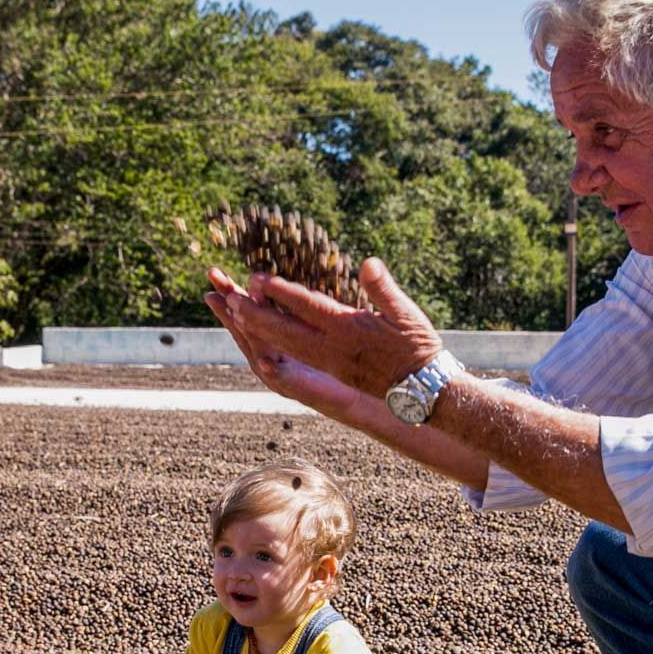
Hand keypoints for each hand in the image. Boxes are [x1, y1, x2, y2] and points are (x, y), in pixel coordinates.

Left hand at [205, 258, 443, 398]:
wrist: (424, 390)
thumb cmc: (418, 348)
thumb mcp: (407, 314)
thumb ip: (383, 289)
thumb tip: (368, 263)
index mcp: (349, 330)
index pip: (306, 308)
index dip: (279, 292)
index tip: (255, 278)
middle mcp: (333, 350)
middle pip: (283, 331)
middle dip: (253, 314)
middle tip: (228, 297)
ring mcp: (329, 364)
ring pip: (283, 346)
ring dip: (256, 330)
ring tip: (233, 314)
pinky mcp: (330, 372)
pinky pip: (292, 357)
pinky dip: (270, 344)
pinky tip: (257, 336)